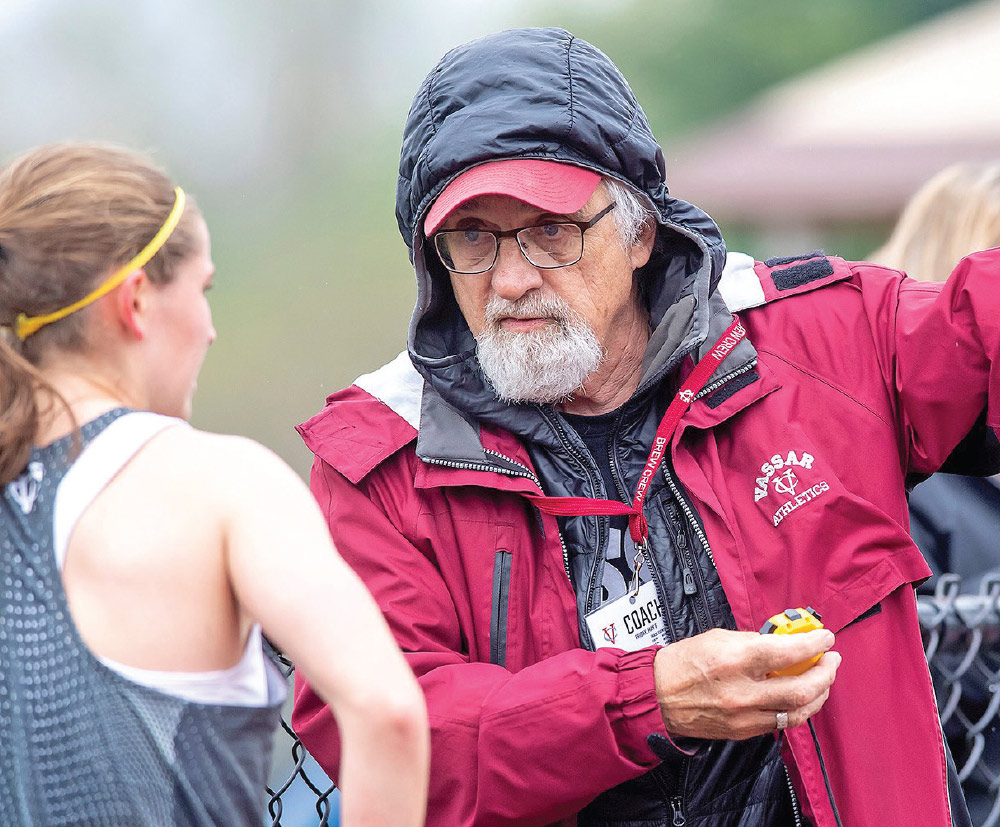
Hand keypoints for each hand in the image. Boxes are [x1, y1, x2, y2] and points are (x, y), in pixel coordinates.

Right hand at [653, 628, 839, 739]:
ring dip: (818, 695)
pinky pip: (781, 722)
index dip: (813, 644)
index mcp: (734, 660)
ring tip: (822, 680)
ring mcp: (744, 716)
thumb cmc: (683, 663)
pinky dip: (797, 708)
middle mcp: (742, 691)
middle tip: (831, 660)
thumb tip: (782, 642)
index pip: (787, 652)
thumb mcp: (717, 638)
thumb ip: (752, 641)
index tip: (825, 638)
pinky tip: (801, 696)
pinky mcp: (744, 732)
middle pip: (802, 688)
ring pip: (798, 712)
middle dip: (825, 673)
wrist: (658, 696)